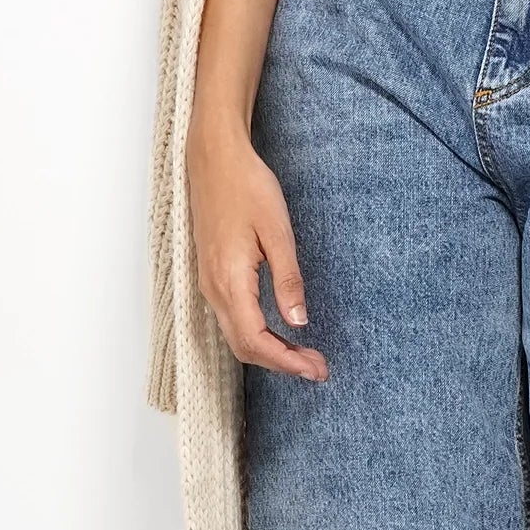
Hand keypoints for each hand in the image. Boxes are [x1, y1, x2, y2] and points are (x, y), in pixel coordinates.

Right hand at [188, 118, 328, 380]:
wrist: (214, 160)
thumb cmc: (247, 187)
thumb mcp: (277, 231)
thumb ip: (288, 279)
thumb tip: (299, 322)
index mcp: (230, 280)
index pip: (256, 340)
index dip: (286, 362)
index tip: (316, 370)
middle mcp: (214, 289)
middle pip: (244, 346)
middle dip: (282, 364)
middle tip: (319, 368)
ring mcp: (210, 284)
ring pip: (237, 335)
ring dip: (270, 351)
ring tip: (305, 355)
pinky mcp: (213, 276)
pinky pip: (232, 320)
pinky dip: (257, 335)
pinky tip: (281, 333)